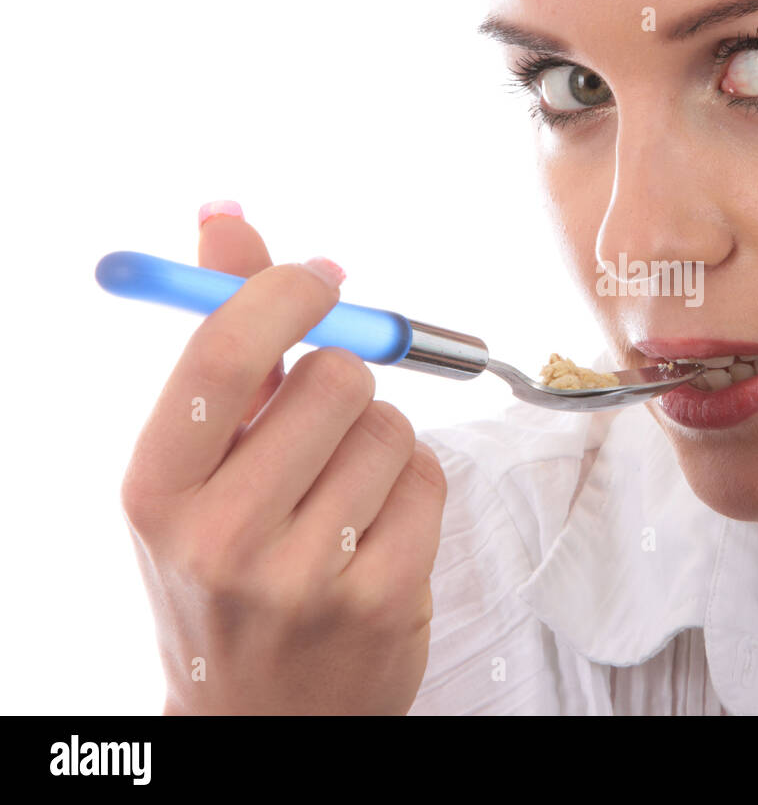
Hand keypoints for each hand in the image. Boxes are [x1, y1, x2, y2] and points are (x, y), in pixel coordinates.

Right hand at [120, 206, 446, 713]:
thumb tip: (226, 215)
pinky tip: (374, 531)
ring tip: (338, 495)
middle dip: (340, 381)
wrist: (260, 716)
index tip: (321, 277)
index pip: (226, 352)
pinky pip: (428, 477)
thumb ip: (219, 344)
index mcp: (156, 489)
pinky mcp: (382, 596)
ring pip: (390, 425)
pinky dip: (411, 487)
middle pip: (333, 377)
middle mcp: (220, 536)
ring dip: (376, 440)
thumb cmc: (223, 573)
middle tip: (317, 428)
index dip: (284, 289)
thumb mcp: (192, 470)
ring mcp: (305, 574)